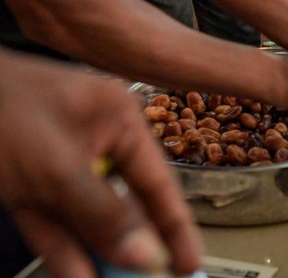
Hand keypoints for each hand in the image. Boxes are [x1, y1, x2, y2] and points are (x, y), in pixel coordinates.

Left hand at [0, 53, 200, 276]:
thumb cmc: (0, 108)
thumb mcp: (58, 164)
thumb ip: (104, 212)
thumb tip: (146, 253)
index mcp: (118, 122)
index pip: (158, 182)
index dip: (175, 226)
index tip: (188, 265)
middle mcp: (96, 142)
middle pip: (126, 204)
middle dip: (137, 244)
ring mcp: (60, 164)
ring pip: (89, 219)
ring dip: (100, 254)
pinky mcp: (29, 183)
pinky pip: (54, 222)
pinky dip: (64, 250)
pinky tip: (79, 277)